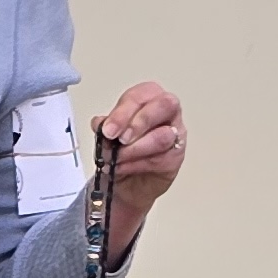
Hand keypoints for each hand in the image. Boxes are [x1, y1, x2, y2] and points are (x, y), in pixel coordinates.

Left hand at [92, 81, 184, 257]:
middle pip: (162, 104)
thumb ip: (105, 130)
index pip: (142, 93)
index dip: (126, 108)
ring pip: (165, 134)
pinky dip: (143, 164)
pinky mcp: (176, 157)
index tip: (108, 128)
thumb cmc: (115, 155)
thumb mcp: (103, 140)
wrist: (122, 184)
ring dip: (138, 148)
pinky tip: (128, 170)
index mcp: (146, 100)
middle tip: (117, 139)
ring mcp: (175, 134)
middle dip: (137, 121)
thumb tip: (101, 125)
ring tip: (119, 161)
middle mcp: (166, 113)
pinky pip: (165, 157)